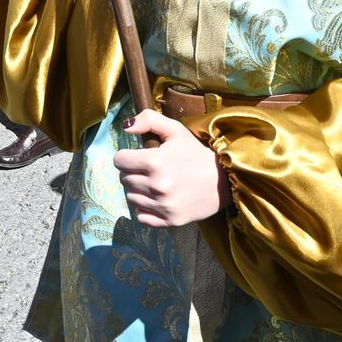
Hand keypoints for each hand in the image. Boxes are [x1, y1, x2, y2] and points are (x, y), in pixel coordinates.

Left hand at [113, 109, 227, 227]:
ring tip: (153, 184)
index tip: (137, 157)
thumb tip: (125, 127)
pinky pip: (141, 217)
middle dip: (132, 172)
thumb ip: (148, 120)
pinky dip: (145, 209)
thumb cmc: (195, 153)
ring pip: (131, 197)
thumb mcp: (175, 130)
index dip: (126, 156)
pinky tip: (155, 200)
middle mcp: (156, 185)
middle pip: (124, 179)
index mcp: (154, 161)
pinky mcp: (169, 221)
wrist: (222, 181)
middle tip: (147, 170)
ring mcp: (162, 205)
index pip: (119, 160)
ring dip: (137, 190)